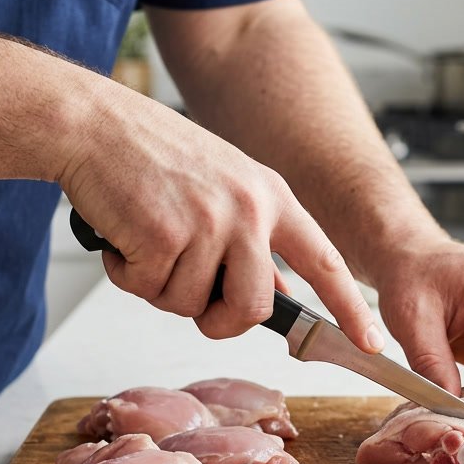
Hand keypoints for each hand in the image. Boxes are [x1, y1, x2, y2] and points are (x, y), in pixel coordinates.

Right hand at [56, 80, 381, 351]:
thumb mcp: (225, 187)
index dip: (349, 307)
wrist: (93, 123)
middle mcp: (248, 209)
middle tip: (190, 295)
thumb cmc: (151, 154)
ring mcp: (208, 221)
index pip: (325, 261)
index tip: (370, 340)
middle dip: (219, 320)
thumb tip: (278, 293)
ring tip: (147, 240)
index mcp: (270, 196)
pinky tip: (123, 235)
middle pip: (254, 308)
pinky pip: (148, 290)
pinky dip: (127, 274)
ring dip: (160, 288)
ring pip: (192, 305)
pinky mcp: (163, 234)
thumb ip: (255, 240)